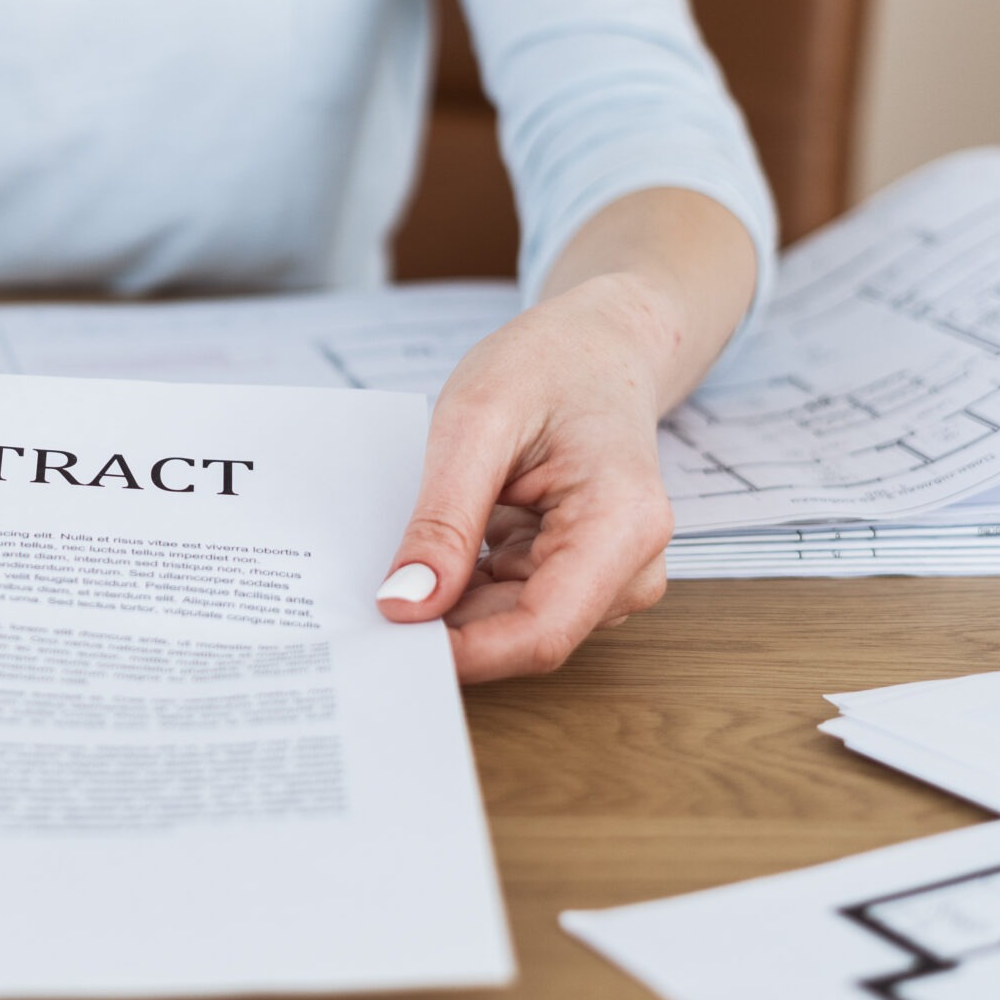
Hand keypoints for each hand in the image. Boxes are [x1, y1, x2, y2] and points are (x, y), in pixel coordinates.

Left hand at [374, 274, 683, 680]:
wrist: (599, 347)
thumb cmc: (550, 366)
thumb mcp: (476, 422)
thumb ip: (444, 518)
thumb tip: (406, 603)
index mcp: (623, 523)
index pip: (541, 631)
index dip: (462, 652)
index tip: (387, 644)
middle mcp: (632, 565)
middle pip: (524, 634)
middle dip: (444, 626)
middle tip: (367, 597)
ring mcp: (612, 577)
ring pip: (511, 624)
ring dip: (452, 604)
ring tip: (405, 553)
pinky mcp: (584, 578)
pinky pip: (511, 604)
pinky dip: (464, 585)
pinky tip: (438, 550)